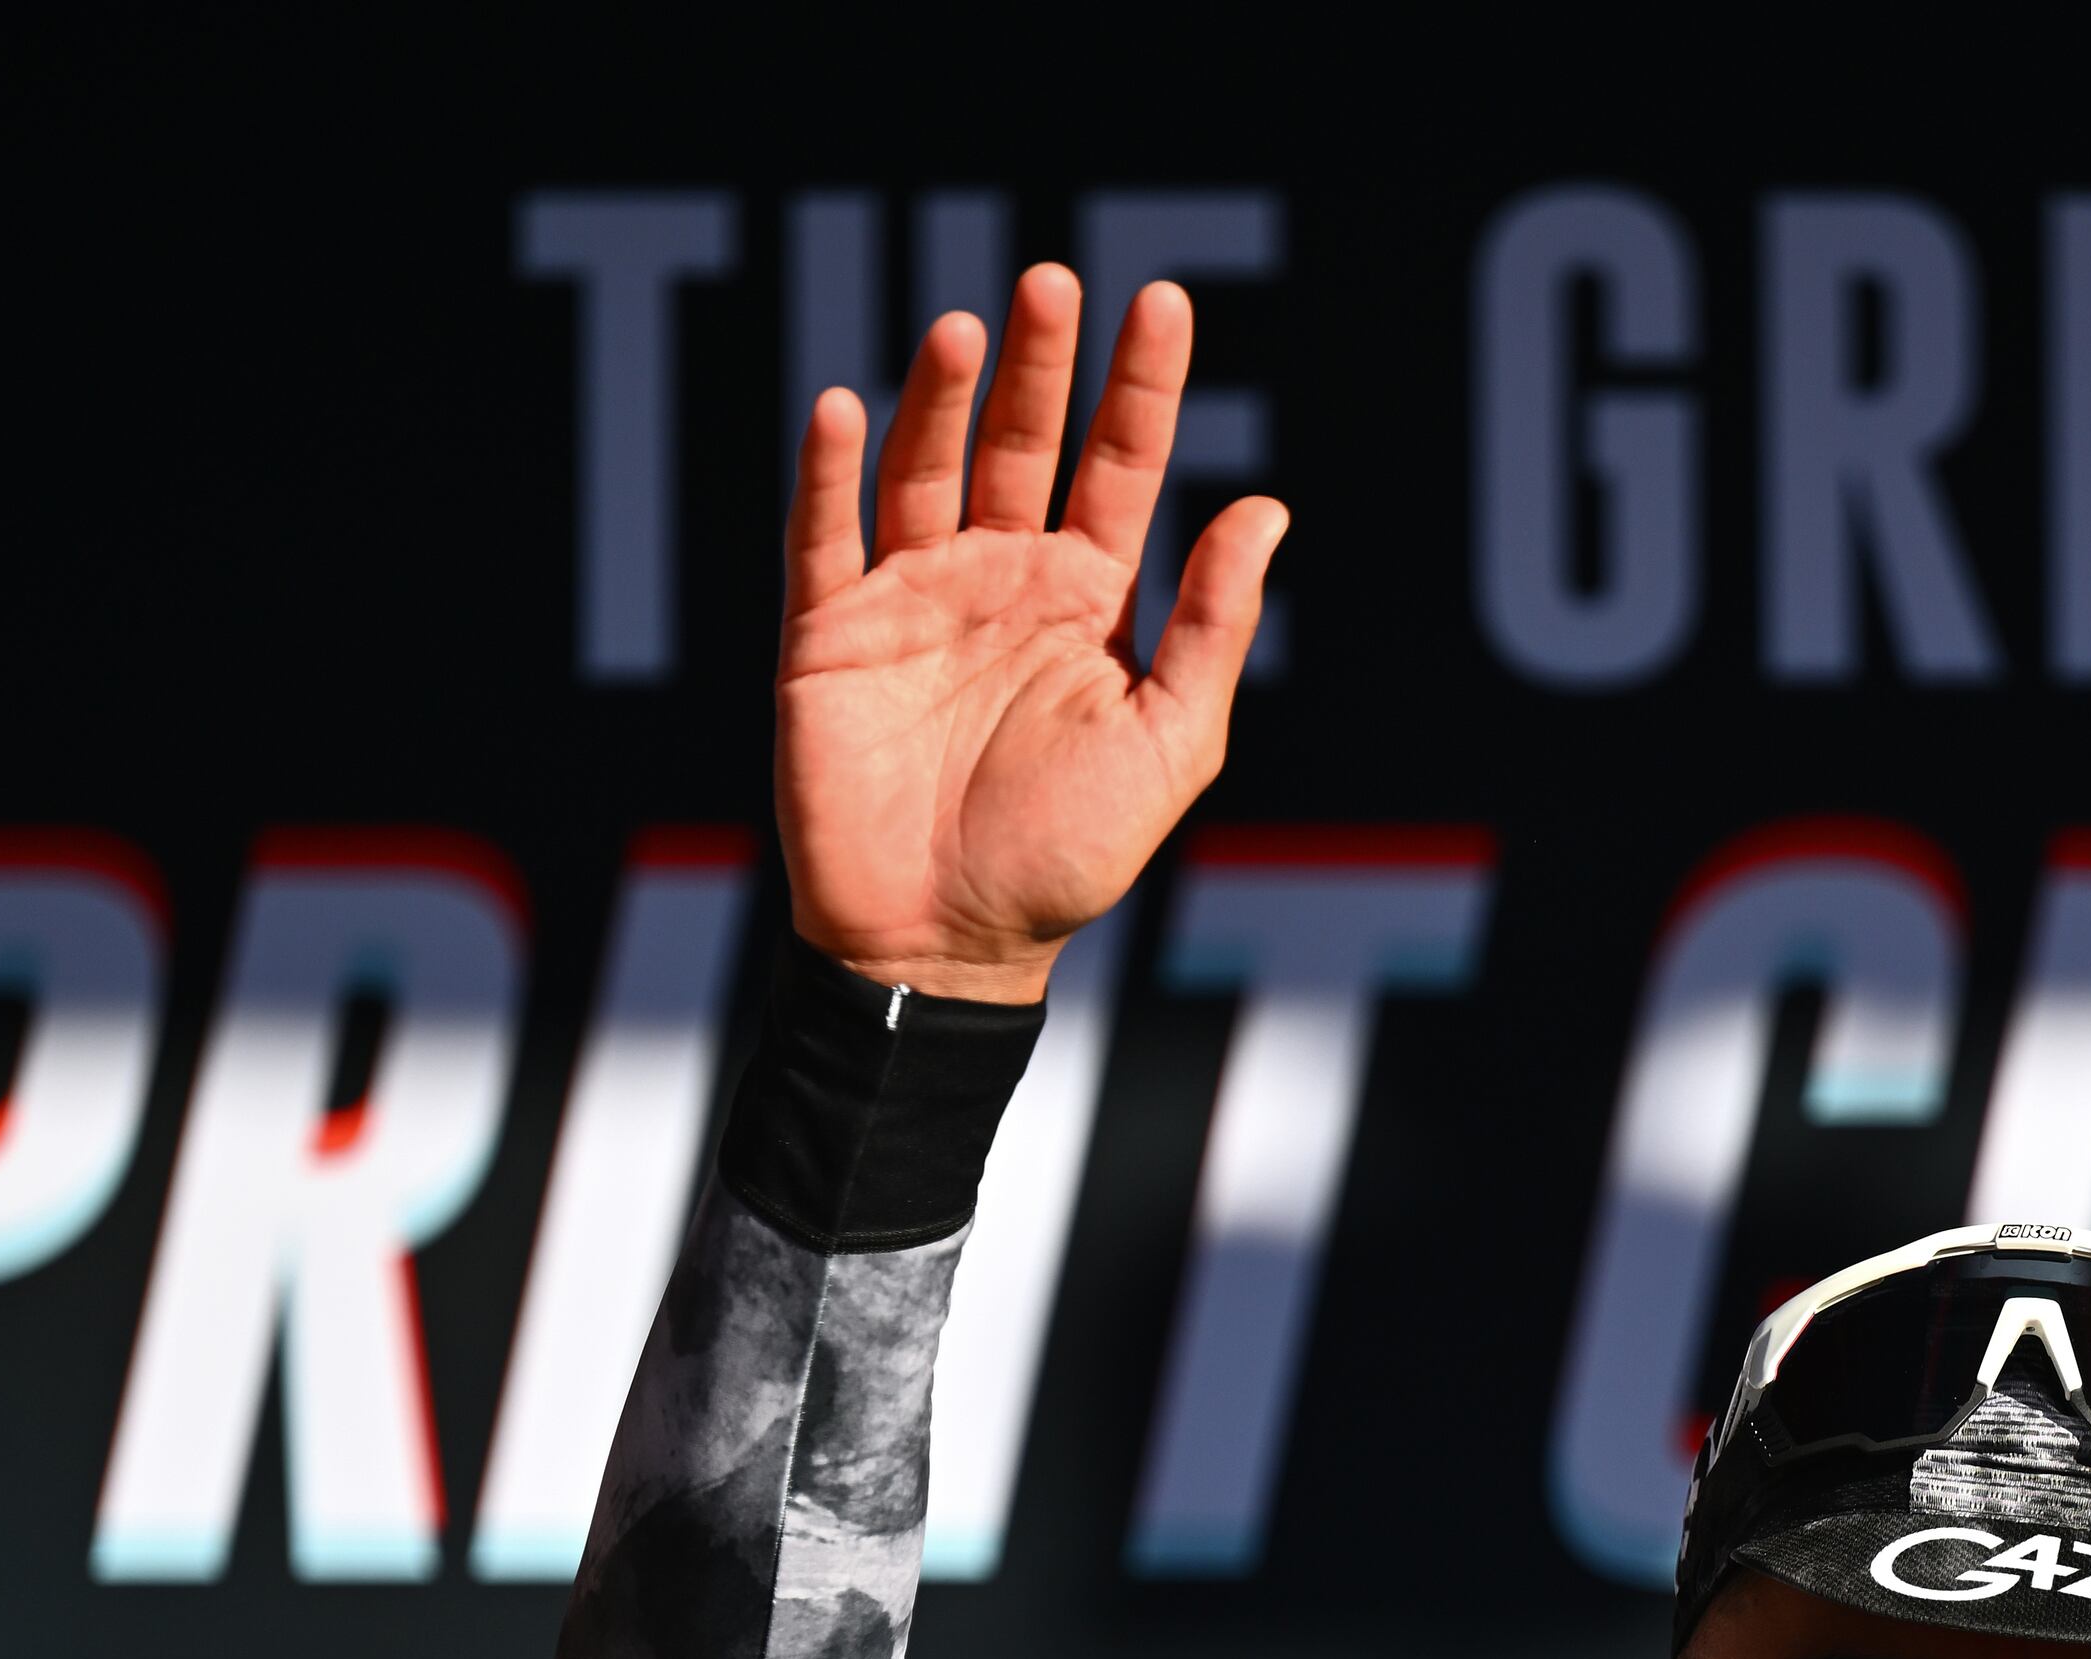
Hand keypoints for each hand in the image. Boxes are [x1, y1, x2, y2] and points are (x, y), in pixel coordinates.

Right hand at [774, 266, 1286, 1000]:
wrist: (945, 946)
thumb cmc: (1064, 859)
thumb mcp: (1168, 746)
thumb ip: (1211, 627)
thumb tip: (1266, 507)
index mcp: (1087, 599)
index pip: (1122, 465)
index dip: (1142, 387)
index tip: (1166, 302)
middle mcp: (1000, 579)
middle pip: (1022, 443)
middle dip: (1039, 365)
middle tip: (1056, 281)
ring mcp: (911, 598)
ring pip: (924, 469)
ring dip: (941, 399)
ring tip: (965, 331)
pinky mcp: (828, 634)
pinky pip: (823, 537)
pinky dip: (827, 474)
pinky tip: (840, 407)